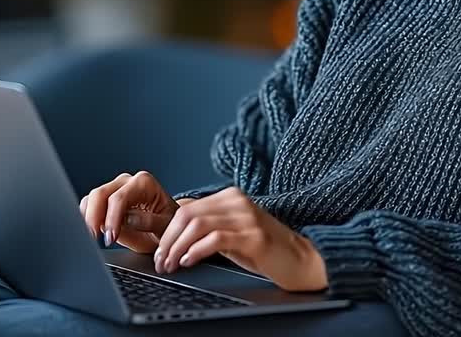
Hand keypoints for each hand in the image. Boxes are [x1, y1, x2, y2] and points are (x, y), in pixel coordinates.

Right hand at [79, 171, 180, 253]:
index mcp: (144, 183)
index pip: (120, 198)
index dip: (112, 218)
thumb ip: (148, 221)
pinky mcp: (105, 201)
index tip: (110, 237)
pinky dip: (85, 218)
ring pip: (91, 198)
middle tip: (94, 238)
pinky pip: (88, 205)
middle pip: (100, 194)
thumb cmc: (168, 224)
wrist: (165, 227)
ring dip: (88, 218)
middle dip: (94, 217)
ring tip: (92, 237)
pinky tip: (90, 232)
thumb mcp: (165, 225)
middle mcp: (126, 182)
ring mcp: (114, 190)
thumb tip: (128, 219)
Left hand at [153, 187, 327, 291]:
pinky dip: (196, 251)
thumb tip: (173, 232)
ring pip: (197, 225)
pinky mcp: (254, 235)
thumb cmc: (266, 250)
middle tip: (161, 261)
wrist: (301, 260)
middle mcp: (237, 201)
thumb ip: (209, 227)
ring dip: (177, 247)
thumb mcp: (232, 233)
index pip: (187, 207)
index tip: (159, 250)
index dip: (166, 229)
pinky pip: (215, 239)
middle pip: (187, 214)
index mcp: (230, 196)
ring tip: (171, 264)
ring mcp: (247, 216)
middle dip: (168, 240)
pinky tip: (189, 261)